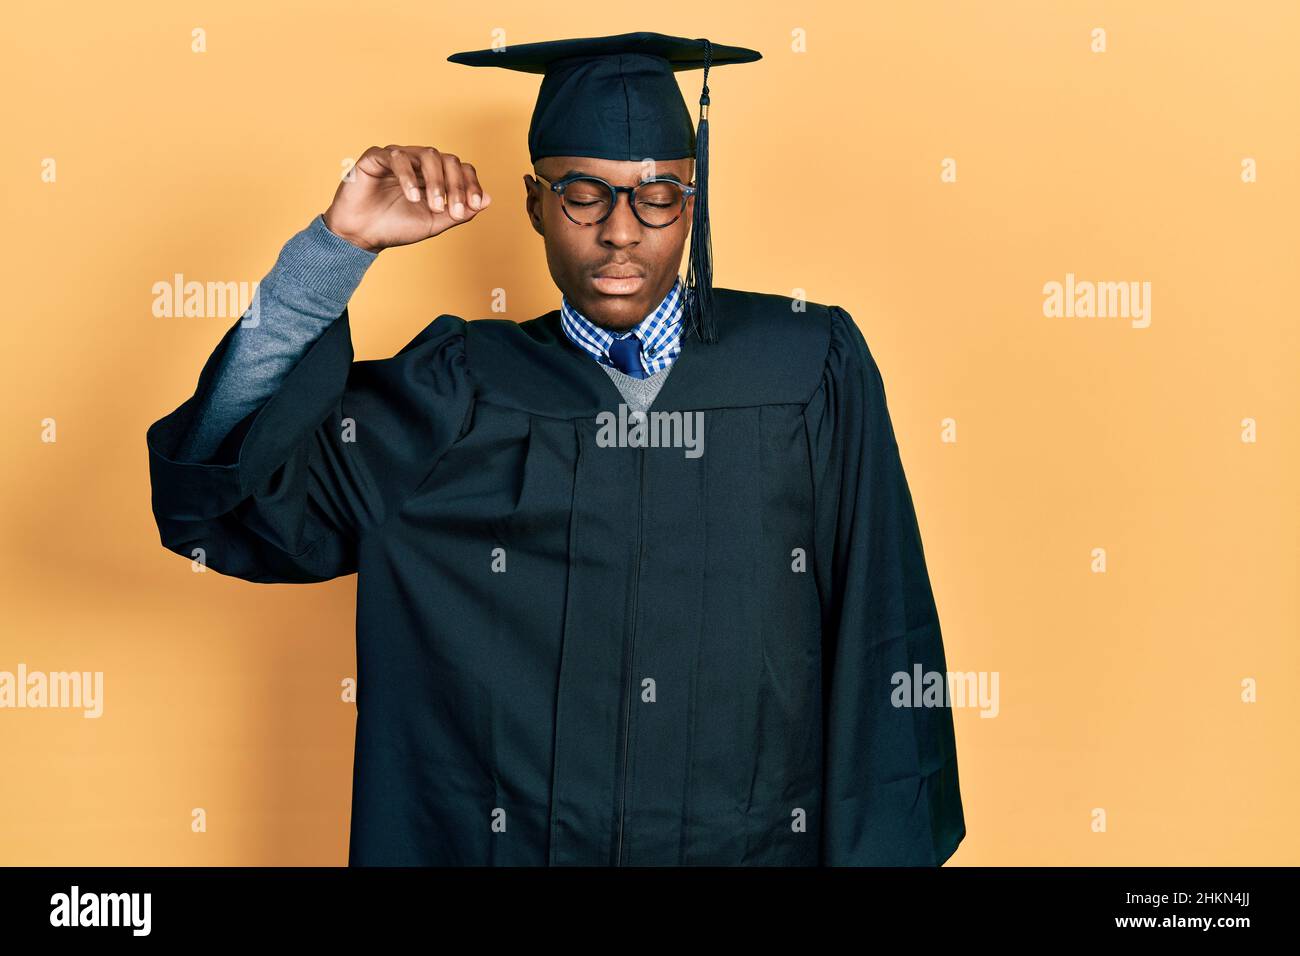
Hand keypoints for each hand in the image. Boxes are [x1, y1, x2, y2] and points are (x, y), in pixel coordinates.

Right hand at [322, 145, 491, 252]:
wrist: (360, 235)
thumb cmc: (395, 227)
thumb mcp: (434, 223)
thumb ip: (459, 212)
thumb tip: (488, 200)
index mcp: (433, 176)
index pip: (460, 168)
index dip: (471, 184)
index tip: (474, 205)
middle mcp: (417, 163)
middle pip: (448, 159)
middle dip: (455, 186)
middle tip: (455, 210)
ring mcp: (397, 157)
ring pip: (427, 154)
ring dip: (436, 181)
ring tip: (434, 206)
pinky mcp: (375, 157)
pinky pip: (397, 157)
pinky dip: (409, 176)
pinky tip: (413, 197)